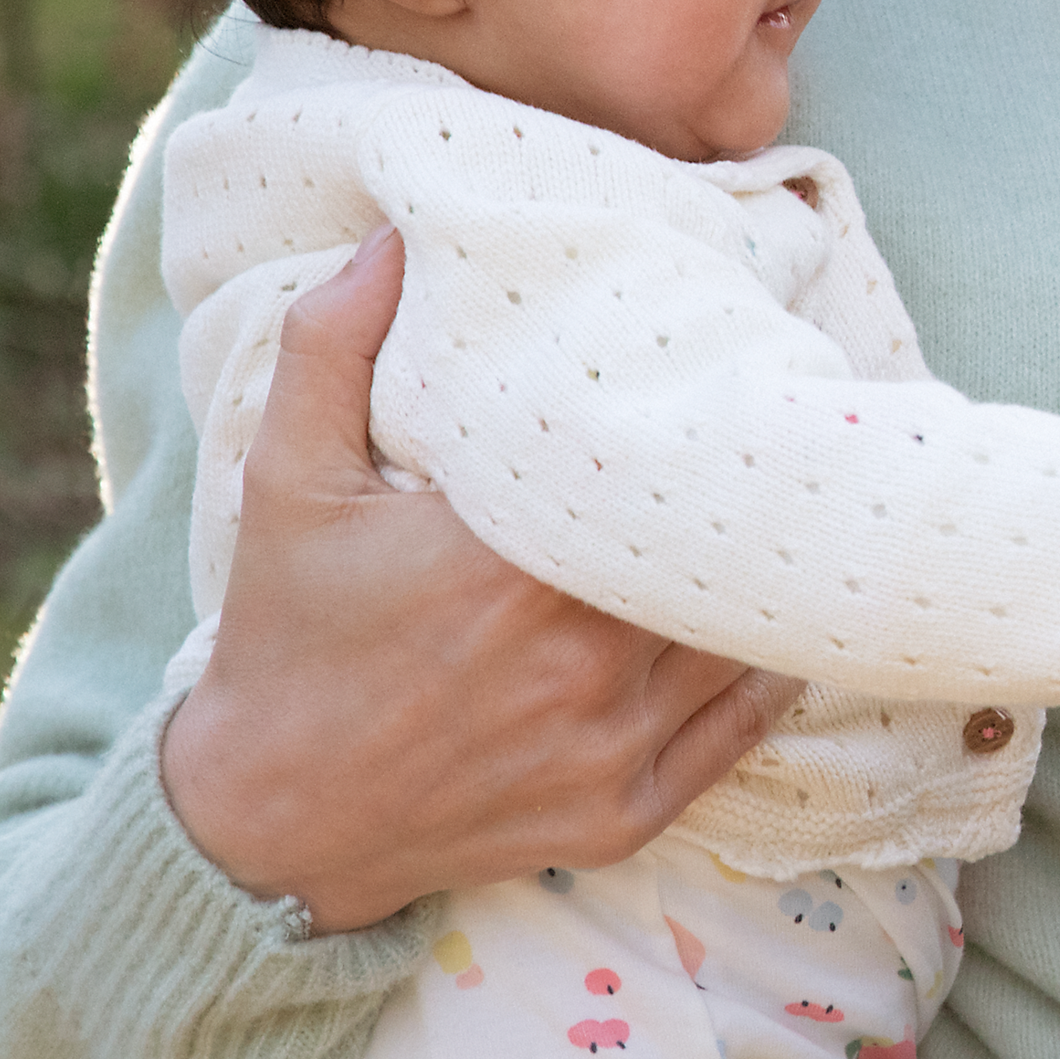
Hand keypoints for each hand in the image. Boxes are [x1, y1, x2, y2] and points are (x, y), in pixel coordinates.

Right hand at [160, 227, 798, 930]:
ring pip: (740, 639)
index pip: (648, 472)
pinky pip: (737, 733)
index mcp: (507, 565)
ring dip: (760, 580)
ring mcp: (607, 746)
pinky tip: (770, 618)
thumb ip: (332, 348)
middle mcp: (575, 658)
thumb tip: (397, 238)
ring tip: (792, 512)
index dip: (697, 419)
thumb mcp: (285, 481)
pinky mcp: (622, 816)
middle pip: (711, 554)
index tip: (723, 376)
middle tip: (785, 432)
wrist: (267, 820)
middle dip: (741, 494)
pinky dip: (765, 675)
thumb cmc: (288, 635)